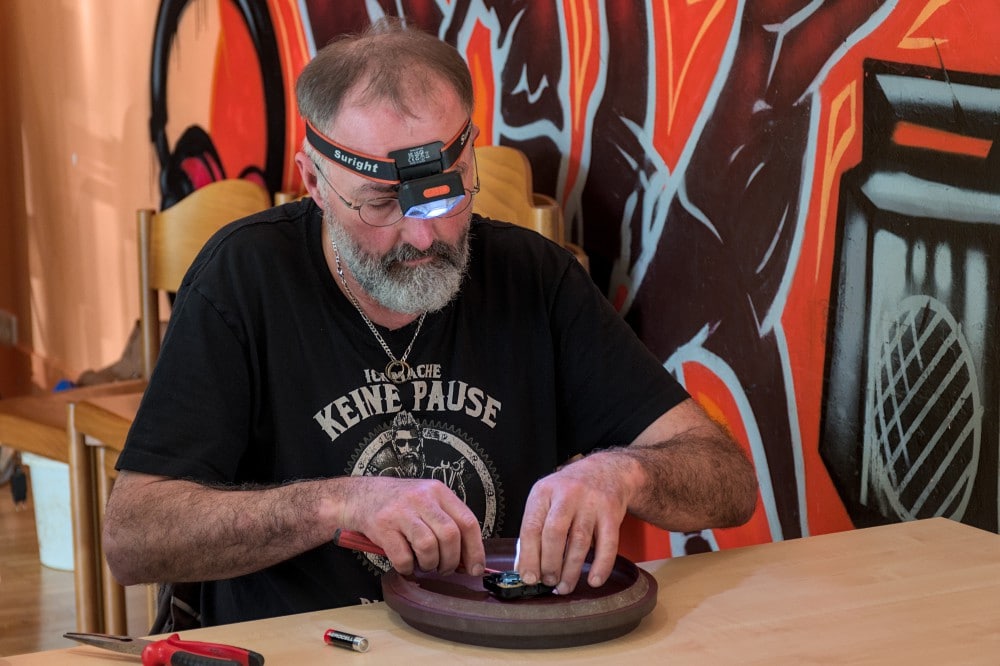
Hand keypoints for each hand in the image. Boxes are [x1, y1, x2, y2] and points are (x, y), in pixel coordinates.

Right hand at [343, 476, 485, 575]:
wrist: (361, 495)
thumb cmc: (401, 504)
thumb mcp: (428, 502)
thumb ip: (447, 522)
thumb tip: (468, 559)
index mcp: (439, 492)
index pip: (467, 522)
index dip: (475, 550)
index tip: (475, 569)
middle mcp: (422, 498)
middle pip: (450, 536)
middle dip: (451, 561)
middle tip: (445, 569)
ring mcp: (401, 511)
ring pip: (428, 547)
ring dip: (430, 564)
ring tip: (425, 564)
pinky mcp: (383, 526)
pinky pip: (403, 557)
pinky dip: (408, 567)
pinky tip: (406, 564)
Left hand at [515, 452, 634, 594]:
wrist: (606, 471)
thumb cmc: (570, 492)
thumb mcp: (546, 500)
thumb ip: (533, 530)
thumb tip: (523, 567)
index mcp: (544, 492)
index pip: (531, 527)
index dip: (528, 556)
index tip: (528, 578)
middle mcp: (567, 494)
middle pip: (554, 534)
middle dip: (549, 564)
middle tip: (548, 582)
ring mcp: (591, 502)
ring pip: (579, 542)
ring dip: (571, 571)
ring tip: (564, 587)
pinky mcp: (611, 512)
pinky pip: (608, 544)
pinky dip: (601, 565)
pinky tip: (594, 580)